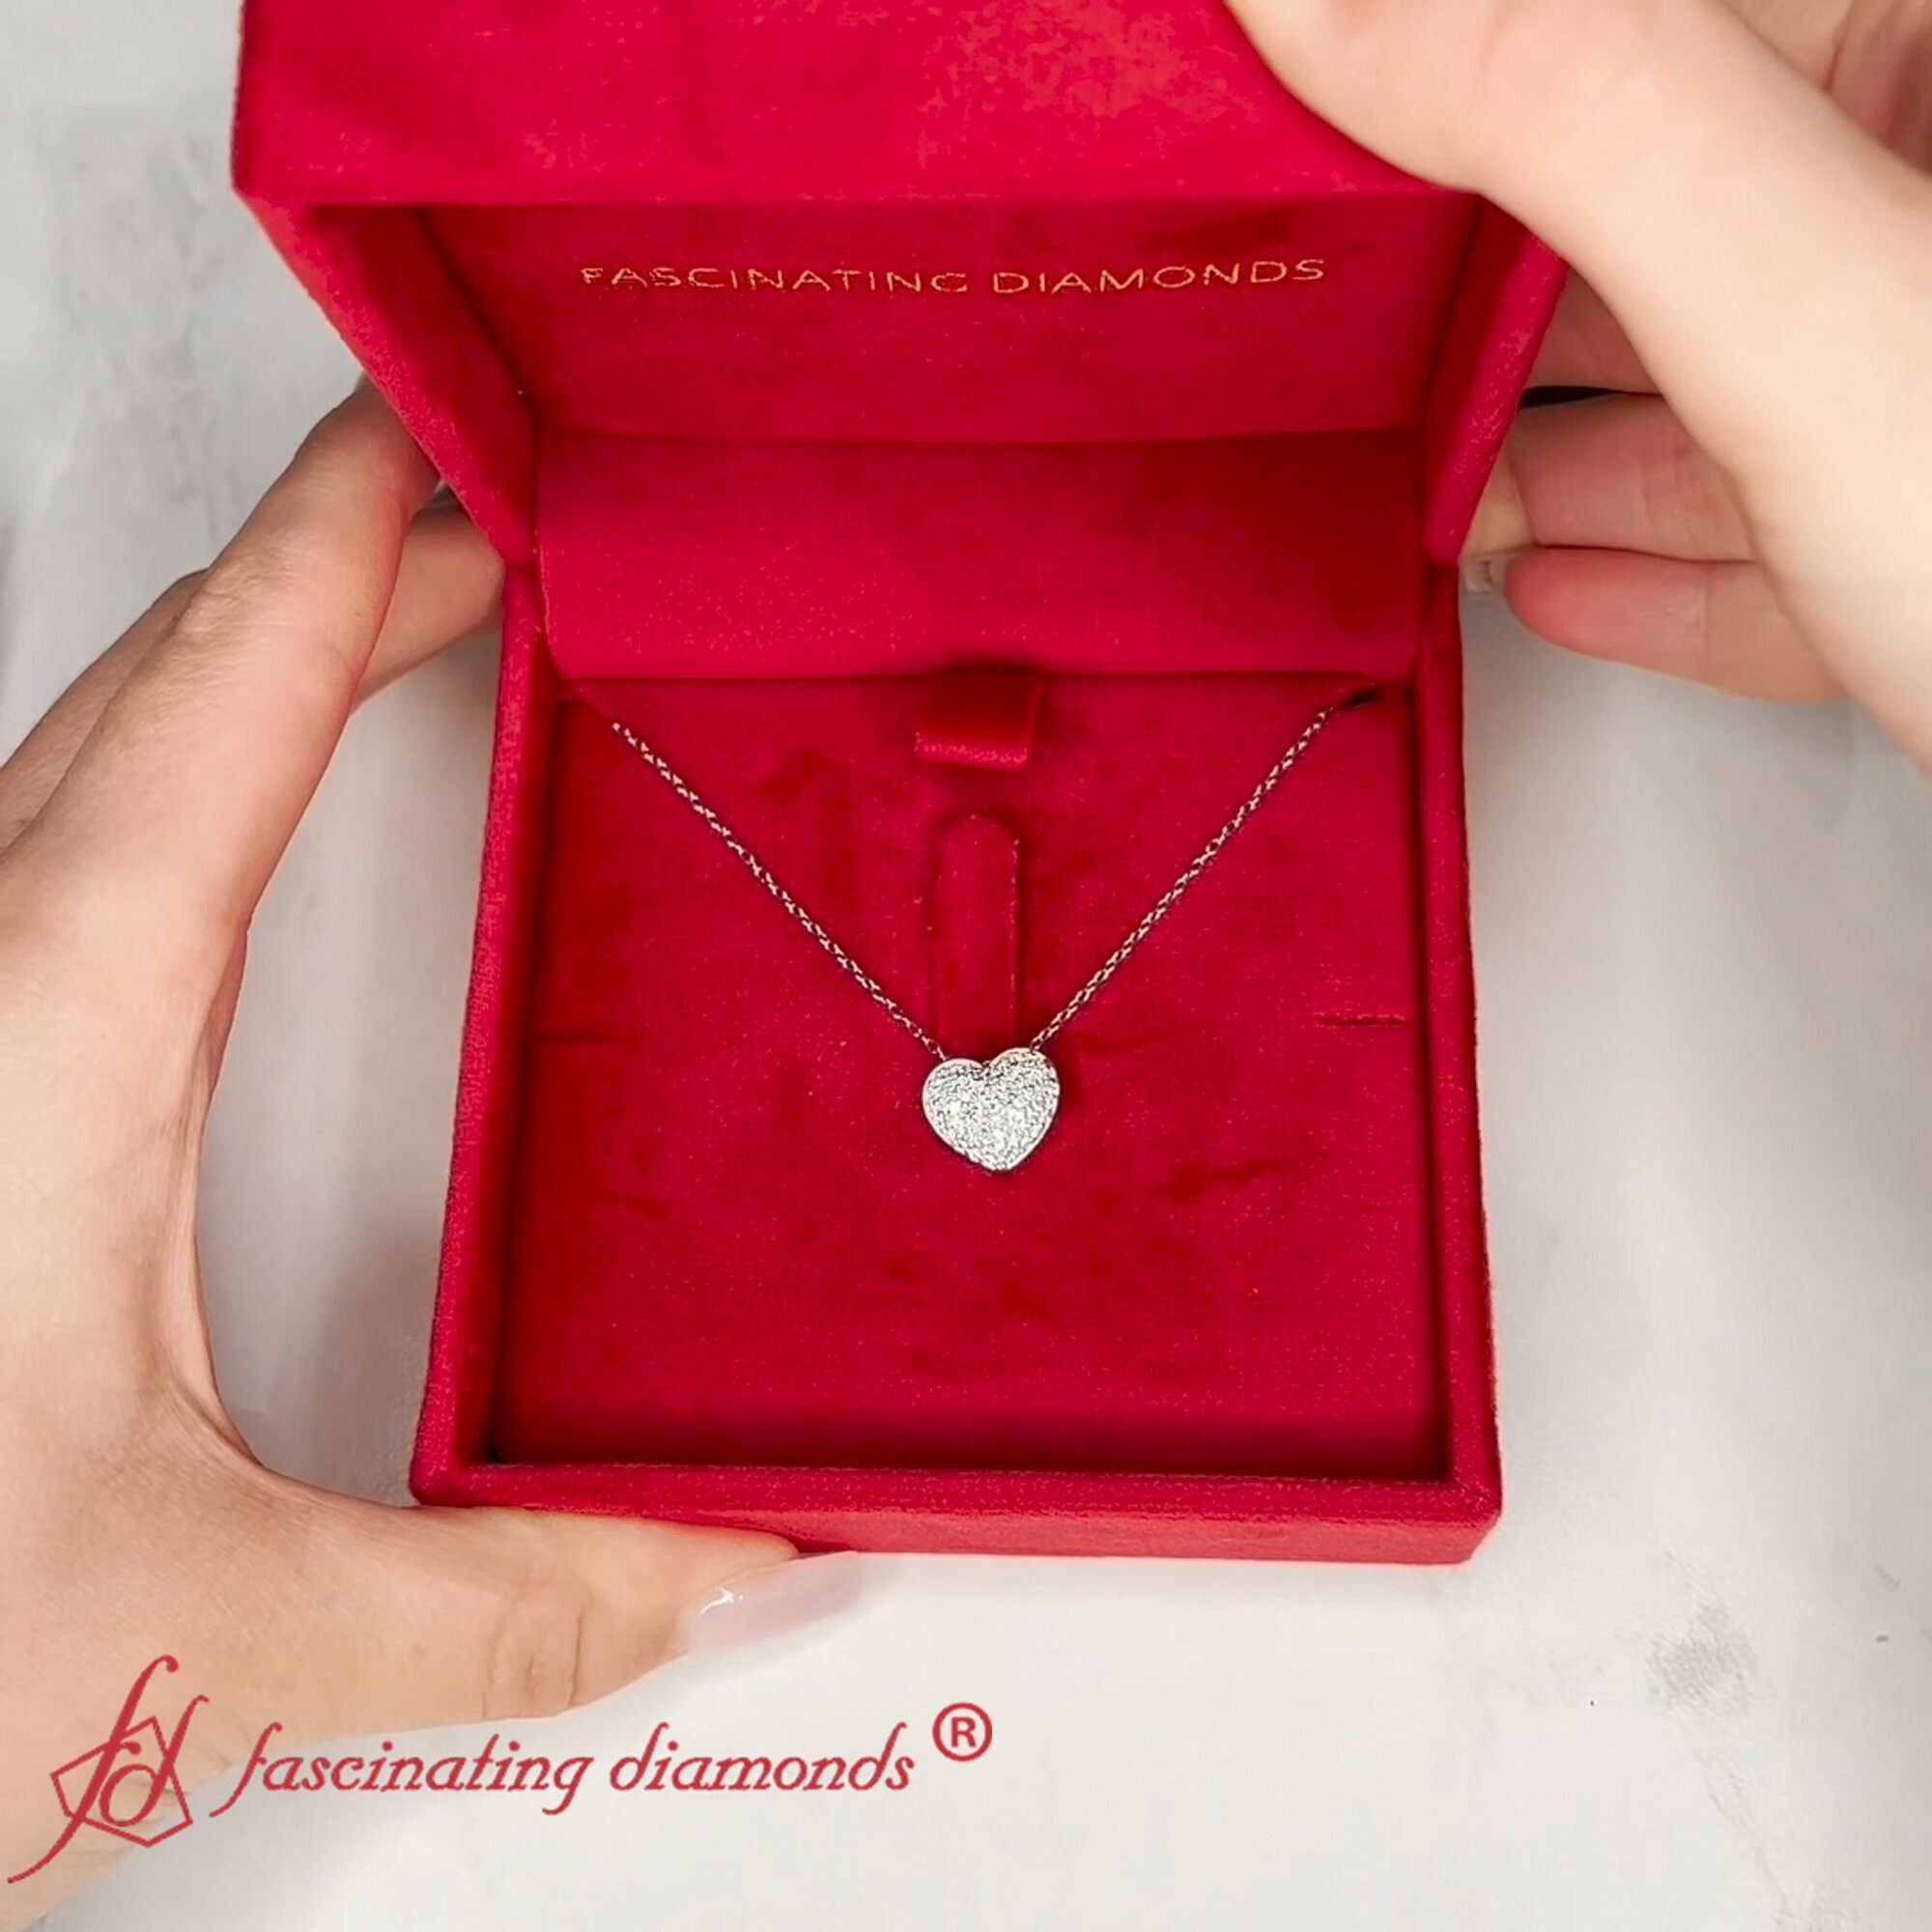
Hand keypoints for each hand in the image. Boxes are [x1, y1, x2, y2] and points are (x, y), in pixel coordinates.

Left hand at [0, 390, 791, 1926]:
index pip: (219, 713)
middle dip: (323, 579)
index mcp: (46, 1038)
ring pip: (86, 765)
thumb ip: (499, 1600)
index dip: (337, 548)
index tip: (428, 429)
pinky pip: (60, 864)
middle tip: (474, 523)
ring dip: (239, 673)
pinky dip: (170, 785)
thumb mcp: (202, 1631)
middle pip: (153, 696)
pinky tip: (220, 852)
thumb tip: (710, 1558)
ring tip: (377, 639)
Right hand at [1228, 0, 1931, 758]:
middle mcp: (1928, 212)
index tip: (1298, 114)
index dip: (1452, 68)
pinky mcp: (1928, 546)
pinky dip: (1656, 567)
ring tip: (1426, 490)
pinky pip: (1771, 534)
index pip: (1635, 32)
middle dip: (1495, 297)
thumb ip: (1566, 113)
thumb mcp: (1808, 295)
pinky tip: (1564, 584)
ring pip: (1715, 390)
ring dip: (1555, 459)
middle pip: (1665, 212)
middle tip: (1339, 318)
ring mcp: (1930, 388)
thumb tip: (1316, 1)